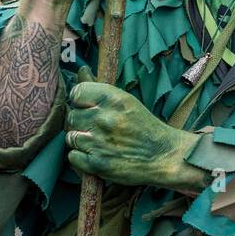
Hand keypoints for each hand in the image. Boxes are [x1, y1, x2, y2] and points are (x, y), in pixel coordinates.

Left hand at [66, 78, 205, 190]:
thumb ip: (101, 89)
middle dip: (81, 122)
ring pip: (70, 137)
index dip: (80, 101)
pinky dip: (81, 157)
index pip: (76, 93)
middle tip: (98, 127)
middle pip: (71, 116)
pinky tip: (97, 154)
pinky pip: (72, 157)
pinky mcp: (97, 164)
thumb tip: (81, 72)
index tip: (88, 107)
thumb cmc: (145, 126)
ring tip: (99, 141)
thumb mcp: (127, 101)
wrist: (164, 155)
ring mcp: (98, 142)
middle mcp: (103, 118)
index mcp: (113, 99)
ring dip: (81, 140)